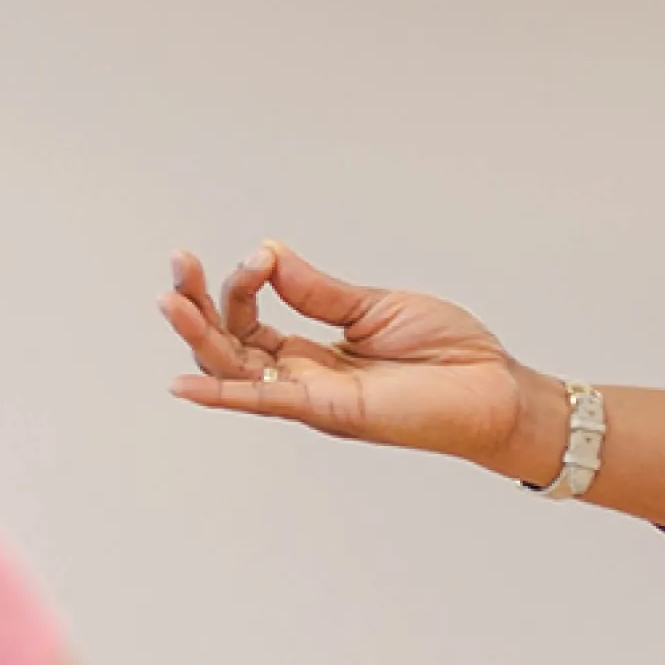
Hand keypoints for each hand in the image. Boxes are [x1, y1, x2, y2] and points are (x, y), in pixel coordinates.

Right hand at [163, 244, 541, 471]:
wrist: (495, 389)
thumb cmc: (446, 354)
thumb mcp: (376, 307)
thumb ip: (319, 289)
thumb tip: (268, 252)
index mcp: (313, 351)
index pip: (251, 317)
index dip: (244, 282)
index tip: (261, 254)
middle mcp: (303, 377)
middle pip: (229, 342)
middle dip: (197, 304)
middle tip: (176, 263)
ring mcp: (312, 396)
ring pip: (236, 368)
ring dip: (198, 336)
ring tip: (169, 298)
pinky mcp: (331, 411)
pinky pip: (266, 404)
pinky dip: (224, 394)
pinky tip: (184, 383)